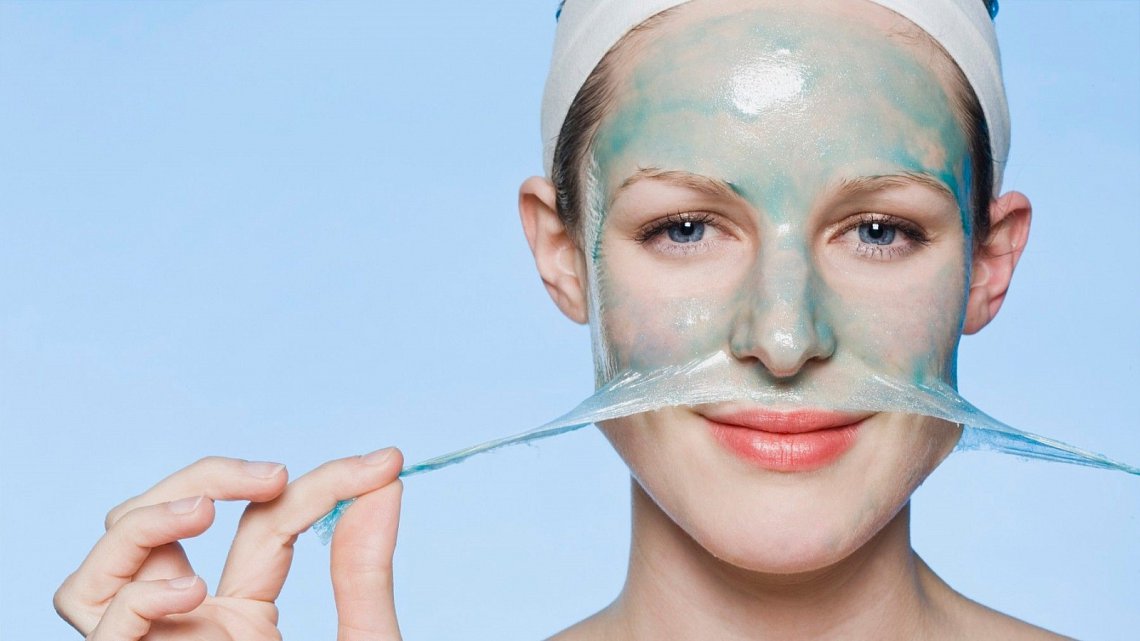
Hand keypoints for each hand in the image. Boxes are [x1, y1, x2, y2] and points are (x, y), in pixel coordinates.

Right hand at [54, 448, 405, 639]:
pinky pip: (97, 625)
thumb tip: (386, 480)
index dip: (325, 482)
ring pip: (105, 567)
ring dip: (147, 522)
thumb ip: (364, 571)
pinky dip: (134, 594)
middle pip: (160, 526)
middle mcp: (194, 630)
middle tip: (272, 476)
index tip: (388, 463)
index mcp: (246, 619)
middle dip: (205, 477)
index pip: (265, 522)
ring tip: (202, 514)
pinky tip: (189, 592)